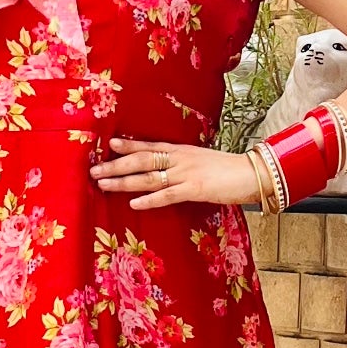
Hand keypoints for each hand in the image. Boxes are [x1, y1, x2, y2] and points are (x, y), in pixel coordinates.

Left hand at [88, 136, 260, 209]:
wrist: (252, 173)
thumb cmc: (228, 170)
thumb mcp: (201, 161)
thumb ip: (182, 164)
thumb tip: (166, 171)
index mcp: (181, 150)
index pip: (149, 146)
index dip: (128, 145)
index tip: (108, 144)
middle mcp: (179, 158)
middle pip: (141, 160)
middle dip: (116, 165)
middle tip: (94, 170)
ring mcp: (186, 173)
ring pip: (148, 177)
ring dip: (123, 181)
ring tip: (103, 183)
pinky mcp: (195, 188)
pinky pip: (167, 195)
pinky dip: (150, 199)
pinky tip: (134, 203)